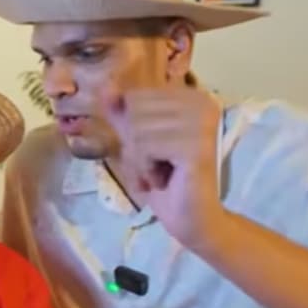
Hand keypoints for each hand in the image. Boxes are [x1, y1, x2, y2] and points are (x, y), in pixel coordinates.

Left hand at [108, 87, 227, 248]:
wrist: (193, 219)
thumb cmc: (167, 180)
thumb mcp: (138, 142)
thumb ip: (123, 113)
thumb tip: (105, 87)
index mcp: (192, 96)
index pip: (135, 97)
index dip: (133, 130)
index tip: (154, 152)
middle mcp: (203, 102)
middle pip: (134, 111)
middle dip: (134, 146)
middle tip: (155, 166)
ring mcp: (202, 123)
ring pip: (137, 130)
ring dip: (139, 161)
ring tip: (159, 175)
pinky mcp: (196, 147)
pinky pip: (145, 148)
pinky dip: (144, 170)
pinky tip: (163, 181)